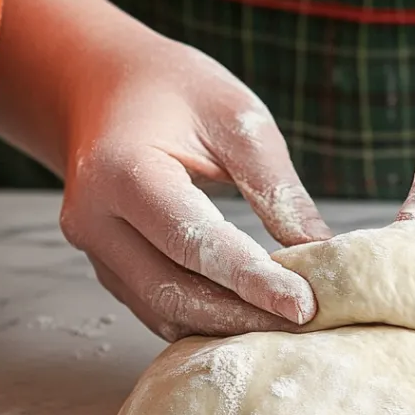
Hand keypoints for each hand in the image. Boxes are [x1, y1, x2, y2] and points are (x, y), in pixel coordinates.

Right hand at [58, 30, 329, 341]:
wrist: (105, 87)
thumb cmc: (176, 91)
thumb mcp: (236, 117)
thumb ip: (275, 187)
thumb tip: (320, 251)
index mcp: (122, 172)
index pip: (193, 241)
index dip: (251, 280)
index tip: (304, 305)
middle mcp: (94, 220)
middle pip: (172, 290)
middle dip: (243, 315)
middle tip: (307, 324)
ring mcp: (95, 248)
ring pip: (161, 310)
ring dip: (225, 326)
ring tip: (286, 328)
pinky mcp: (107, 265)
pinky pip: (155, 306)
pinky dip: (203, 318)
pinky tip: (250, 317)